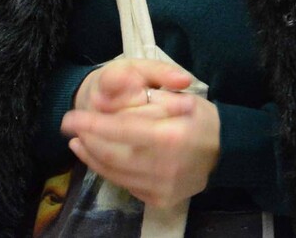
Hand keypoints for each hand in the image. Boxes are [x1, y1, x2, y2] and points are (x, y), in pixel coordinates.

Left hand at [63, 59, 218, 206]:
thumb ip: (149, 97)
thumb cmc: (201, 119)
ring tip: (79, 143)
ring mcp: (162, 187)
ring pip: (115, 173)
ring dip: (92, 158)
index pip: (121, 130)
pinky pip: (126, 185)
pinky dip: (108, 171)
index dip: (92, 124)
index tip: (70, 118)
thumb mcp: (182, 98)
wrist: (225, 152)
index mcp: (170, 136)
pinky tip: (99, 158)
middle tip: (71, 129)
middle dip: (88, 140)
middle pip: (112, 155)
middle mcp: (164, 166)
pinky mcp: (160, 199)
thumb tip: (114, 97)